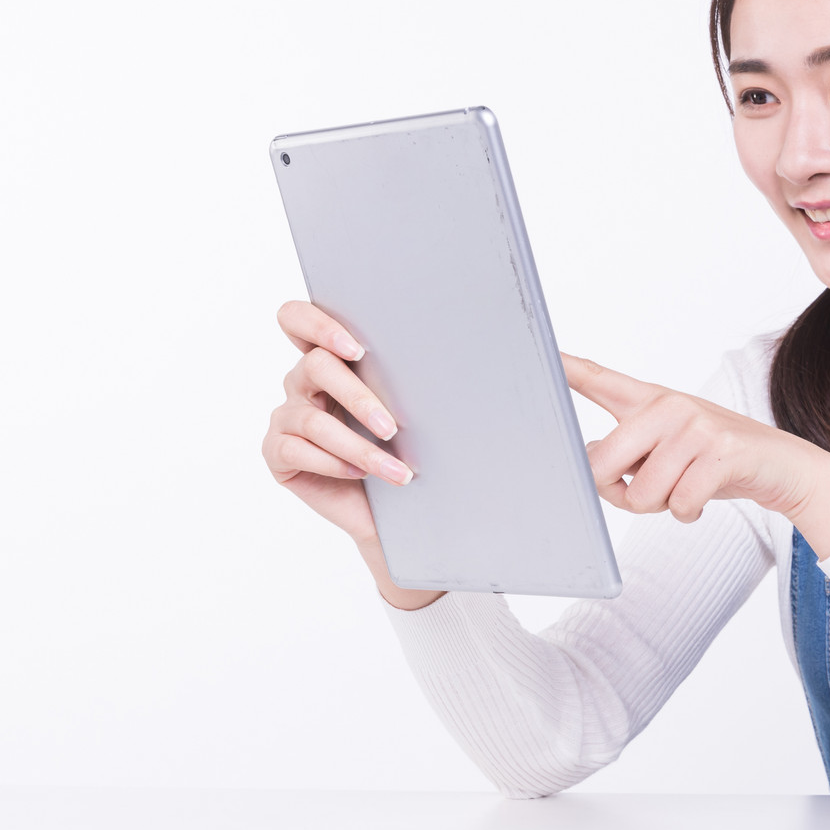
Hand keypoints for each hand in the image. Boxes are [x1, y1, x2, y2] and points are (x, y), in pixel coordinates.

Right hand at [263, 301, 440, 608]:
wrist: (405, 512)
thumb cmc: (422, 448)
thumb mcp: (442, 404)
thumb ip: (462, 369)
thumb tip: (550, 357)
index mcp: (334, 354)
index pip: (299, 317)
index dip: (318, 323)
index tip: (359, 349)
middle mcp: (304, 379)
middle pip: (312, 364)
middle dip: (357, 396)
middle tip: (393, 424)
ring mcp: (289, 415)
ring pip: (311, 416)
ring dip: (357, 444)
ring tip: (395, 468)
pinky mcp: (279, 454)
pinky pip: (295, 448)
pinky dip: (333, 463)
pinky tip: (361, 475)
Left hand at [562, 354, 829, 558]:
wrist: (782, 465)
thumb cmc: (712, 462)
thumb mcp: (666, 451)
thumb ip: (627, 458)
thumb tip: (592, 471)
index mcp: (649, 400)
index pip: (599, 379)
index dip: (565, 368)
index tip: (539, 353)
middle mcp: (669, 405)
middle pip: (603, 462)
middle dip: (616, 492)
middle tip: (641, 490)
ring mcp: (696, 426)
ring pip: (643, 494)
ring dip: (659, 507)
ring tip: (681, 491)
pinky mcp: (721, 452)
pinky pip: (679, 503)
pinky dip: (688, 513)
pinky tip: (702, 499)